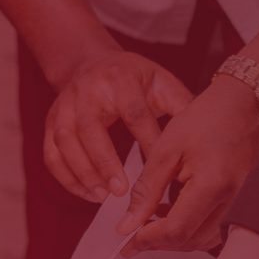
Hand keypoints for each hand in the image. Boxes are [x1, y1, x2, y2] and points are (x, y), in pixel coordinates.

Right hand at [44, 49, 193, 201]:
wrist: (89, 62)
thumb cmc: (133, 78)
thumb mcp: (160, 81)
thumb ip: (181, 106)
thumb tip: (208, 136)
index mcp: (120, 79)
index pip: (134, 113)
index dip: (147, 143)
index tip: (162, 173)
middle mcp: (87, 91)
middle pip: (90, 127)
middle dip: (104, 161)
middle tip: (122, 192)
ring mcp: (64, 106)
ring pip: (65, 141)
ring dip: (83, 172)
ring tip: (103, 197)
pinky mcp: (51, 121)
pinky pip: (51, 153)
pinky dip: (66, 177)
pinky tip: (86, 194)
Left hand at [118, 80, 258, 254]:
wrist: (244, 104)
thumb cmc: (207, 118)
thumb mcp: (167, 149)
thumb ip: (147, 190)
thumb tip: (128, 225)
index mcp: (213, 184)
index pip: (177, 230)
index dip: (148, 239)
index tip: (126, 238)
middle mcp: (235, 201)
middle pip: (191, 241)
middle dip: (159, 242)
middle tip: (132, 235)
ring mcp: (244, 204)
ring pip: (204, 240)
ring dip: (176, 237)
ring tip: (151, 222)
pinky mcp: (245, 203)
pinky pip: (216, 228)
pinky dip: (193, 228)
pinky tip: (174, 213)